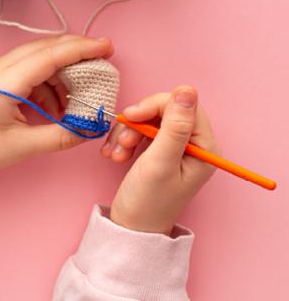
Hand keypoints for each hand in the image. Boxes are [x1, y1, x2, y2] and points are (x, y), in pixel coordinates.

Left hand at [0, 35, 112, 192]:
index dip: (81, 49)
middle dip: (74, 52)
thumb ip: (59, 136)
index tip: (106, 46)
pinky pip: (23, 72)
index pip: (49, 55)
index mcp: (2, 82)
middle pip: (43, 48)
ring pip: (33, 59)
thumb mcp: (18, 148)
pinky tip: (51, 105)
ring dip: (58, 72)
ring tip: (75, 98)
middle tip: (100, 60)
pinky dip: (43, 83)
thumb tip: (88, 129)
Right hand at [103, 86, 219, 234]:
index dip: (156, 105)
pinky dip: (125, 139)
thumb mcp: (160, 162)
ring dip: (128, 132)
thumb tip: (187, 89)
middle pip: (166, 110)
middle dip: (139, 121)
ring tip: (117, 153)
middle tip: (123, 139)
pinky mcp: (159, 149)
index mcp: (204, 147)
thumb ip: (175, 126)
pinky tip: (115, 154)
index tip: (132, 116)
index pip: (184, 105)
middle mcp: (194, 144)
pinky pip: (142, 130)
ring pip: (150, 118)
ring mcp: (176, 146)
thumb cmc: (148, 202)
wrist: (131, 230)